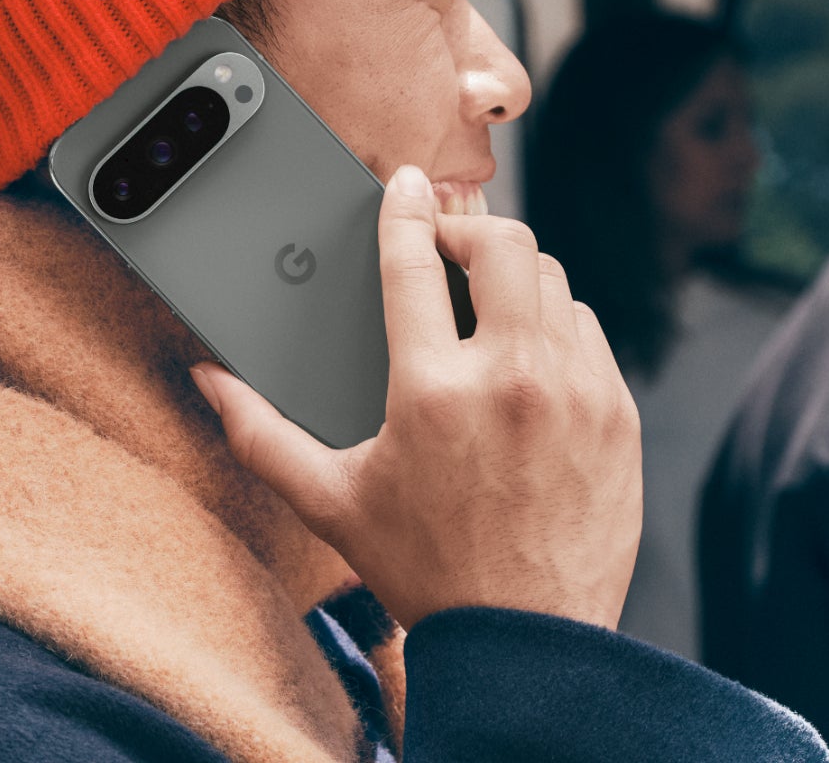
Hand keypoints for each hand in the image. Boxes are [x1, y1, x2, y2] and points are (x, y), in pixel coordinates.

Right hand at [190, 164, 641, 630]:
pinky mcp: (618, 413)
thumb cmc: (426, 571)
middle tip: (446, 244)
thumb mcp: (330, 501)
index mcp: (431, 390)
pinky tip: (529, 354)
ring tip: (485, 301)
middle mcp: (511, 377)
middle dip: (469, 226)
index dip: (404, 207)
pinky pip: (587, 331)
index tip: (404, 185)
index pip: (413, 259)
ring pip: (551, 280)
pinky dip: (555, 325)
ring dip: (513, 277)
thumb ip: (261, 433)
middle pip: (501, 242)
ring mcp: (575, 391)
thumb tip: (210, 381)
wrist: (527, 642)